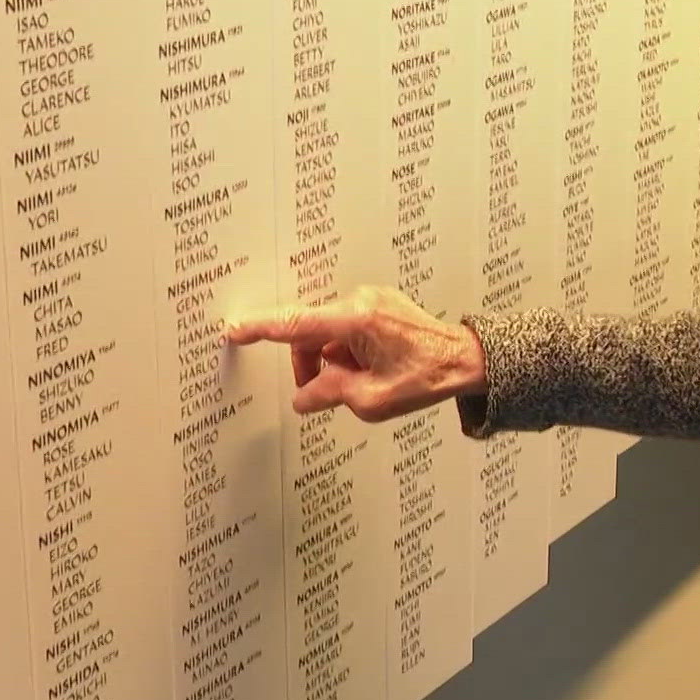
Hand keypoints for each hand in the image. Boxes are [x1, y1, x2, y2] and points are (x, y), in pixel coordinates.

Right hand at [224, 285, 485, 419]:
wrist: (465, 360)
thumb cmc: (427, 377)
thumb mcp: (372, 399)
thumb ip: (329, 394)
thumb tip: (303, 397)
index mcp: (356, 320)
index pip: (294, 324)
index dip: (259, 328)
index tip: (233, 329)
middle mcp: (361, 301)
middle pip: (310, 333)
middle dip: (311, 365)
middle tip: (325, 393)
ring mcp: (372, 299)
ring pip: (328, 333)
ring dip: (331, 360)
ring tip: (359, 382)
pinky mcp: (379, 305)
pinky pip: (347, 329)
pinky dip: (347, 351)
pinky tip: (370, 369)